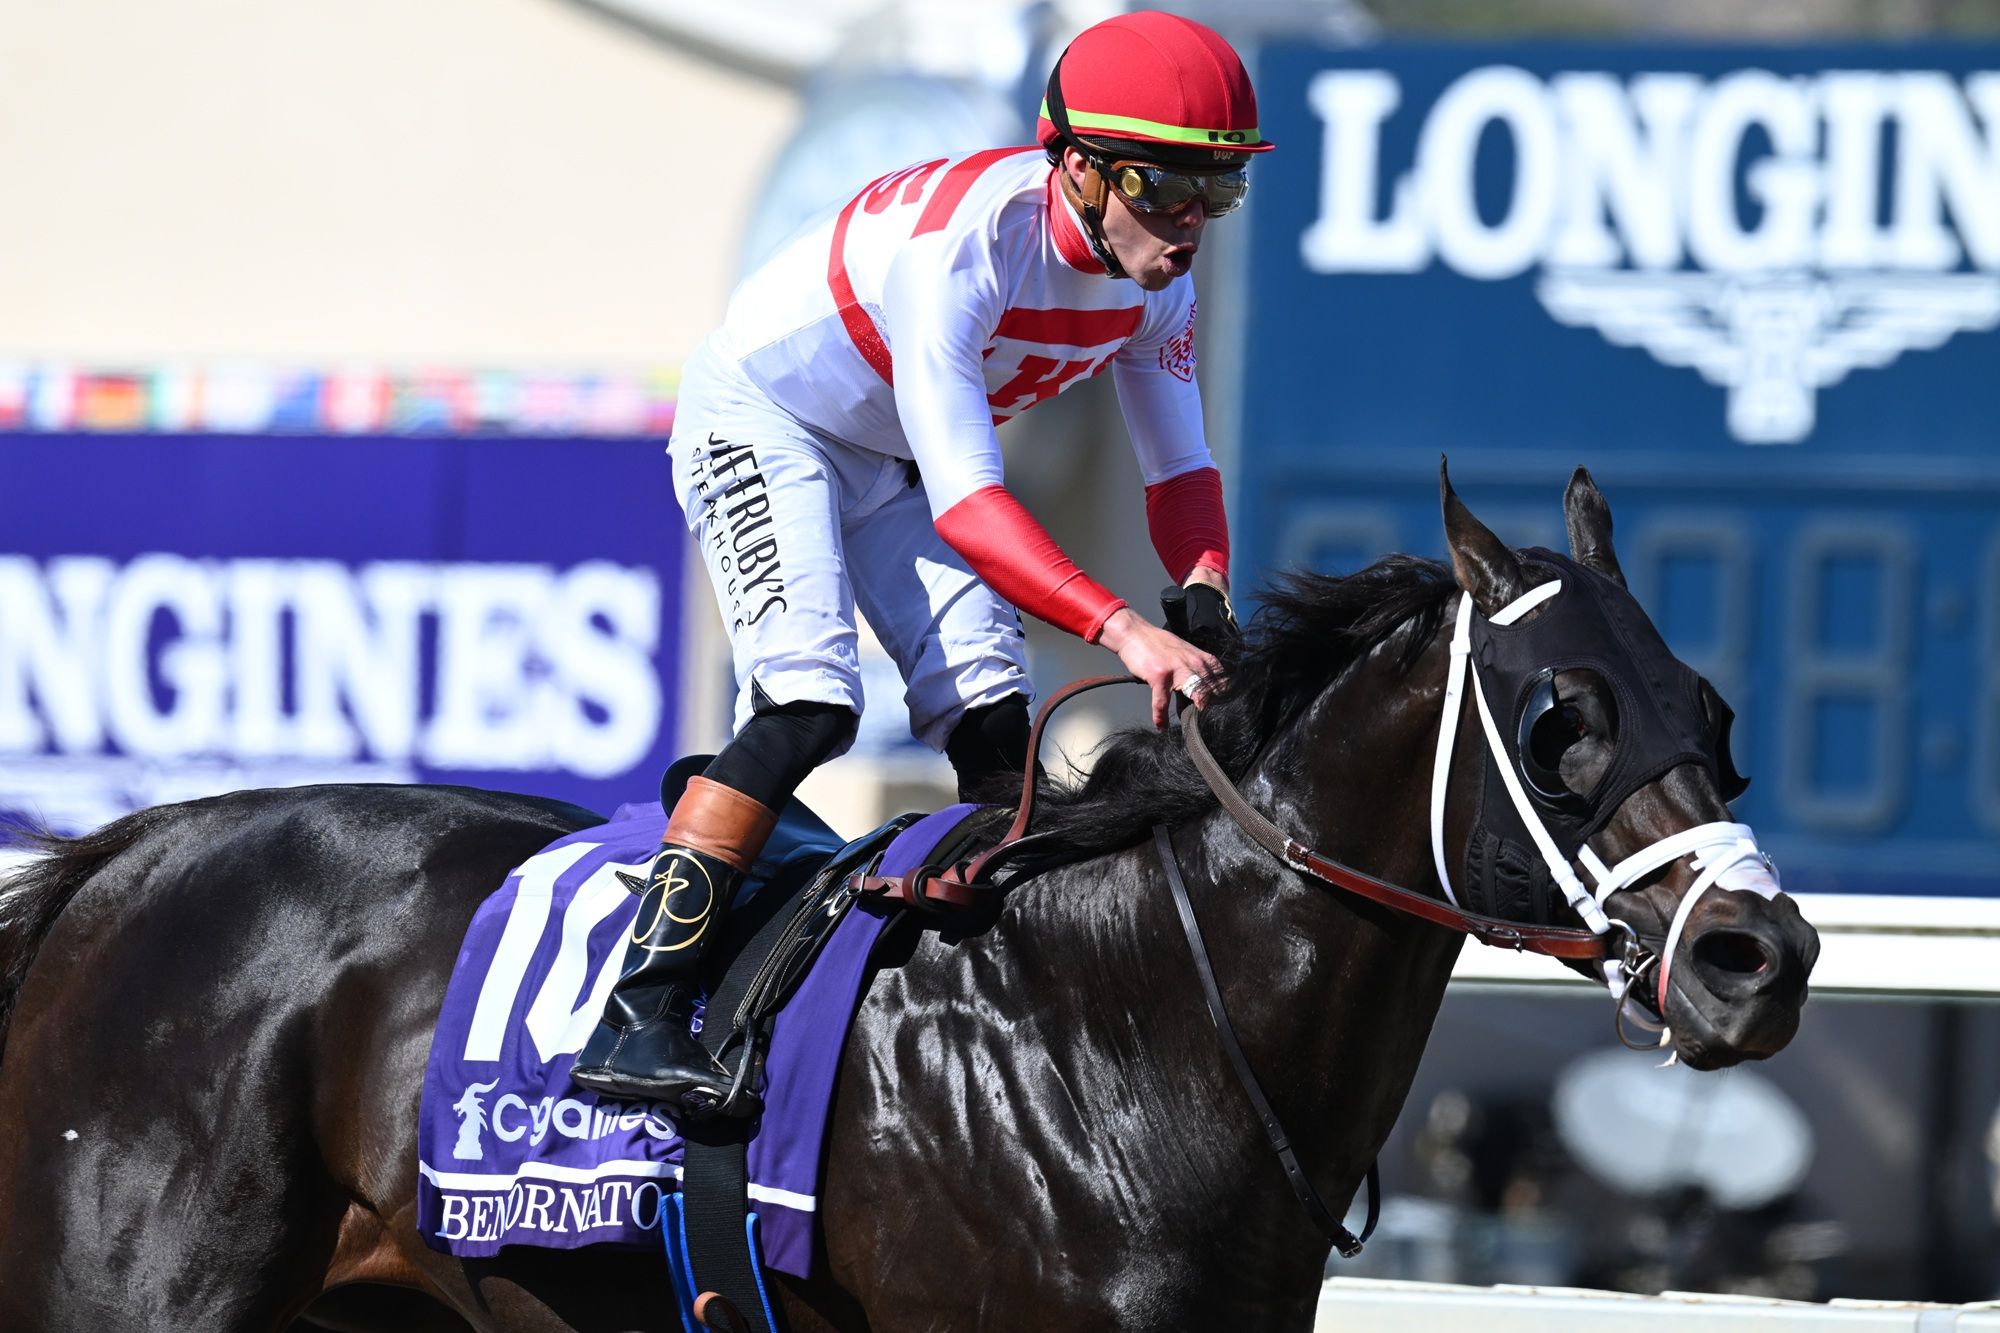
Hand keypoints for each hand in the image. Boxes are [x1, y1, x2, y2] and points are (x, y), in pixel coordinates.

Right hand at [1097, 607, 1220, 727]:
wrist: (1135, 634)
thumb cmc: (1158, 646)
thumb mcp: (1182, 658)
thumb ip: (1192, 678)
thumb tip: (1196, 704)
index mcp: (1202, 659)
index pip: (1221, 682)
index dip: (1223, 700)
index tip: (1219, 713)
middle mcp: (1194, 663)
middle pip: (1213, 691)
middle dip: (1213, 708)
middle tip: (1207, 723)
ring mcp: (1177, 669)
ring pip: (1197, 695)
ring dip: (1195, 712)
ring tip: (1190, 726)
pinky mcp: (1159, 676)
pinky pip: (1162, 702)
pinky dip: (1161, 717)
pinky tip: (1161, 726)